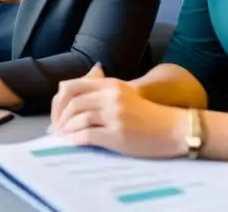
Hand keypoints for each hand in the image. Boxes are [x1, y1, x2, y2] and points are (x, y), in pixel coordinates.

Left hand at [49, 65, 187, 158]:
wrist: (173, 128)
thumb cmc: (147, 114)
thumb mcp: (123, 94)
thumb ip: (98, 91)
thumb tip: (66, 99)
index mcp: (109, 84)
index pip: (71, 86)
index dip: (59, 101)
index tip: (56, 115)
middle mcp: (110, 96)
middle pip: (72, 103)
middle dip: (58, 118)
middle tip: (55, 131)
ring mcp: (114, 115)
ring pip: (78, 118)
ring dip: (65, 130)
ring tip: (61, 139)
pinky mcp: (118, 134)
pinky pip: (87, 135)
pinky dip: (74, 140)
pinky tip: (70, 144)